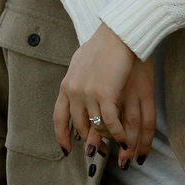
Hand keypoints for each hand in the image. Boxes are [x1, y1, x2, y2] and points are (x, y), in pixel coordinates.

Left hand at [54, 24, 137, 154]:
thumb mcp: (81, 63)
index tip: (68, 150)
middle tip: (101, 152)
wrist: (117, 33)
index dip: (62, 137)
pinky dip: (118, 134)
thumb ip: (76, 80)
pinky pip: (110, 123)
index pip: (59, 118)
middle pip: (80, 126)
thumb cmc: (103, 45)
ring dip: (108, 139)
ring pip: (96, 127)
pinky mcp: (106, 94)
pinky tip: (125, 140)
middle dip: (91, 141)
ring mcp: (88, 94)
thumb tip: (74, 90)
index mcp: (66, 86)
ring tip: (118, 147)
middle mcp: (73, 92)